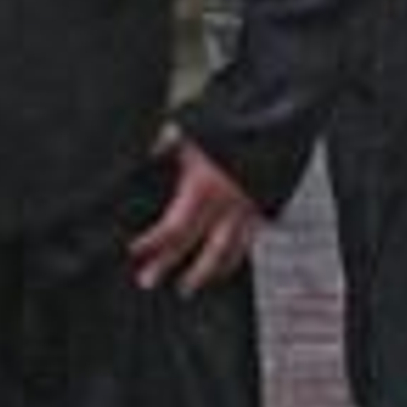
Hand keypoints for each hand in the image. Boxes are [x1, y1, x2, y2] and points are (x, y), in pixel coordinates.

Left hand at [127, 131, 261, 295]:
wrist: (274, 118)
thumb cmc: (230, 124)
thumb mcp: (192, 133)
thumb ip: (165, 147)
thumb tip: (142, 154)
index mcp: (204, 188)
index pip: (173, 227)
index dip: (151, 242)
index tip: (132, 250)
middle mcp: (226, 206)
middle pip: (195, 246)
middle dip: (168, 264)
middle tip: (147, 281)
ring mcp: (249, 210)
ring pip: (227, 253)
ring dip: (206, 273)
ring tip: (189, 287)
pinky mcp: (266, 208)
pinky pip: (250, 241)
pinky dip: (235, 256)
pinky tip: (225, 266)